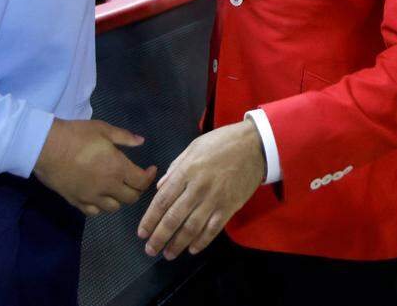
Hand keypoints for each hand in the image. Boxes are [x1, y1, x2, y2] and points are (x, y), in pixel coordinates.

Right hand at [34, 118, 156, 216]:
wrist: (46, 147)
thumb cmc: (76, 135)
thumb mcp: (103, 129)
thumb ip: (124, 137)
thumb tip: (141, 141)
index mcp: (117, 168)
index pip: (141, 181)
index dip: (149, 177)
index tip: (150, 169)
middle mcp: (107, 187)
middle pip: (131, 198)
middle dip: (137, 189)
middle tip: (134, 179)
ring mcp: (91, 197)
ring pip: (113, 208)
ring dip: (119, 199)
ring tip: (116, 187)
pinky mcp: (76, 202)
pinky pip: (94, 212)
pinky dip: (100, 206)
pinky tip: (98, 196)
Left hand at [138, 119, 264, 259]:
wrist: (254, 145)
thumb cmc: (221, 143)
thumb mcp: (194, 147)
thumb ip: (175, 168)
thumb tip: (160, 188)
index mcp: (186, 171)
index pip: (162, 200)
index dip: (150, 219)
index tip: (142, 232)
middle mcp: (197, 188)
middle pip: (173, 218)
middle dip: (159, 236)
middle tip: (150, 249)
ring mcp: (214, 200)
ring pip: (192, 228)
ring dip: (178, 244)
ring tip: (168, 254)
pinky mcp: (230, 208)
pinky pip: (213, 229)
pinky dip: (202, 242)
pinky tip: (192, 249)